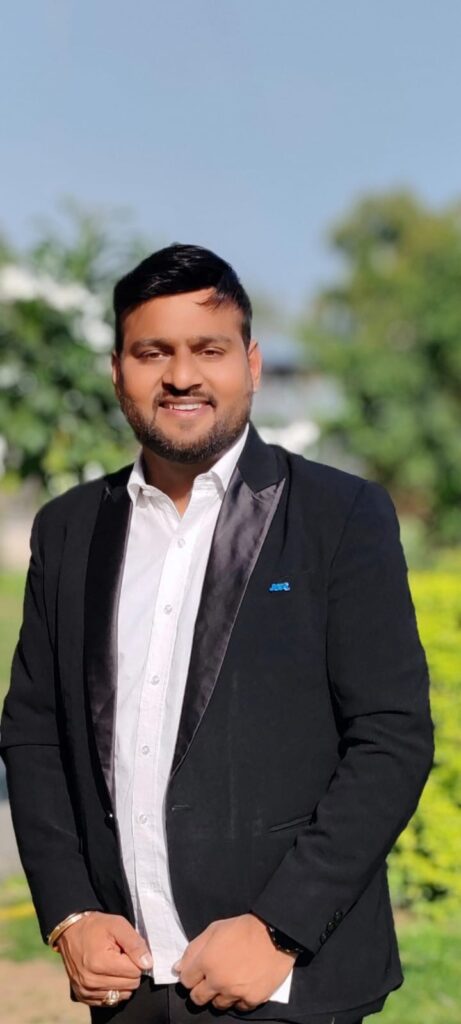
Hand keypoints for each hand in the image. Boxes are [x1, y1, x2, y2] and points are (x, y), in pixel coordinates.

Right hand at [56, 911, 152, 1006]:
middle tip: (119, 956)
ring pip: (122, 994)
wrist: (70, 932)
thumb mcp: (118, 925)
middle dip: (129, 970)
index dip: (135, 958)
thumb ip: (135, 944)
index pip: (135, 972)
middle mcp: (91, 981)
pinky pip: (109, 1000)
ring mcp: (86, 991)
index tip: (125, 950)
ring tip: (112, 964)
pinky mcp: (83, 996)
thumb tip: (148, 964)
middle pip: (130, 985)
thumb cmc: (95, 926)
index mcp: (100, 963)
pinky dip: (113, 988)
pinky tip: (107, 974)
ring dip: (122, 980)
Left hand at [173, 914, 295, 1010]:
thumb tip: (177, 968)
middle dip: (201, 990)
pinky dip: (239, 999)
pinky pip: (239, 1007)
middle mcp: (218, 981)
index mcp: (206, 962)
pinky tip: (243, 985)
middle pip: (198, 998)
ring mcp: (235, 992)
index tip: (197, 972)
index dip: (190, 976)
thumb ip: (193, 949)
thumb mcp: (214, 929)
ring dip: (220, 995)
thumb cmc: (243, 928)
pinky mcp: (252, 999)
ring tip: (230, 981)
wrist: (275, 934)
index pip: (185, 981)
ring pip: (218, 1005)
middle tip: (211, 980)